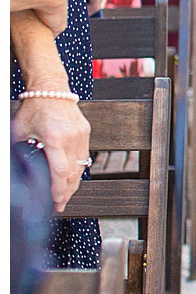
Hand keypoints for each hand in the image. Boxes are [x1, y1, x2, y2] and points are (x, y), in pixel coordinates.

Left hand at [13, 96, 91, 213]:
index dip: (58, 189)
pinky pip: (84, 157)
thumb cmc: (34, 107)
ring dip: (73, 183)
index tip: (56, 201)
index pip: (60, 171)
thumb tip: (12, 168)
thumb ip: (18, 149)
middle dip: (66, 192)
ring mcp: (81, 135)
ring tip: (65, 196)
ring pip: (81, 167)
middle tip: (59, 205)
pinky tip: (71, 179)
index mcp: (54, 137)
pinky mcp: (85, 133)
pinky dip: (78, 170)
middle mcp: (71, 137)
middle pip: (73, 173)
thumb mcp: (20, 130)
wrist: (51, 88)